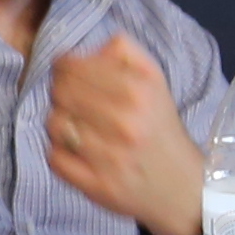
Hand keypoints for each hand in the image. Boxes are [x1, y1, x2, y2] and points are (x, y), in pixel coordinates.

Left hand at [46, 32, 203, 234]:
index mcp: (138, 91)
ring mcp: (109, 157)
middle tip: (71, 99)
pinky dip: (60, 152)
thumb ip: (124, 51)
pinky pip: (54, 158)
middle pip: (60, 93)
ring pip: (54, 123)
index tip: (67, 72)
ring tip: (76, 125)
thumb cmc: (159, 126)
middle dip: (60, 92)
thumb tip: (85, 48)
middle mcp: (124, 123)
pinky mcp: (96, 186)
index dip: (63, 66)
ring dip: (59, 121)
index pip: (73, 67)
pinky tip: (76, 150)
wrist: (180, 185)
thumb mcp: (155, 80)